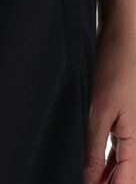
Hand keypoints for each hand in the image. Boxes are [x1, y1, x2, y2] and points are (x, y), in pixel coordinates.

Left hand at [84, 27, 135, 182]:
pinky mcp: (122, 121)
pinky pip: (116, 150)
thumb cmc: (115, 70)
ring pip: (120, 165)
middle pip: (124, 175)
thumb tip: (88, 178)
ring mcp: (131, 130)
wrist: (122, 41)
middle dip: (105, 183)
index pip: (125, 180)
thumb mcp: (99, 111)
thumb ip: (94, 147)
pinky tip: (91, 167)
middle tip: (81, 183)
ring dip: (103, 176)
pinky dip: (103, 161)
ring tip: (84, 180)